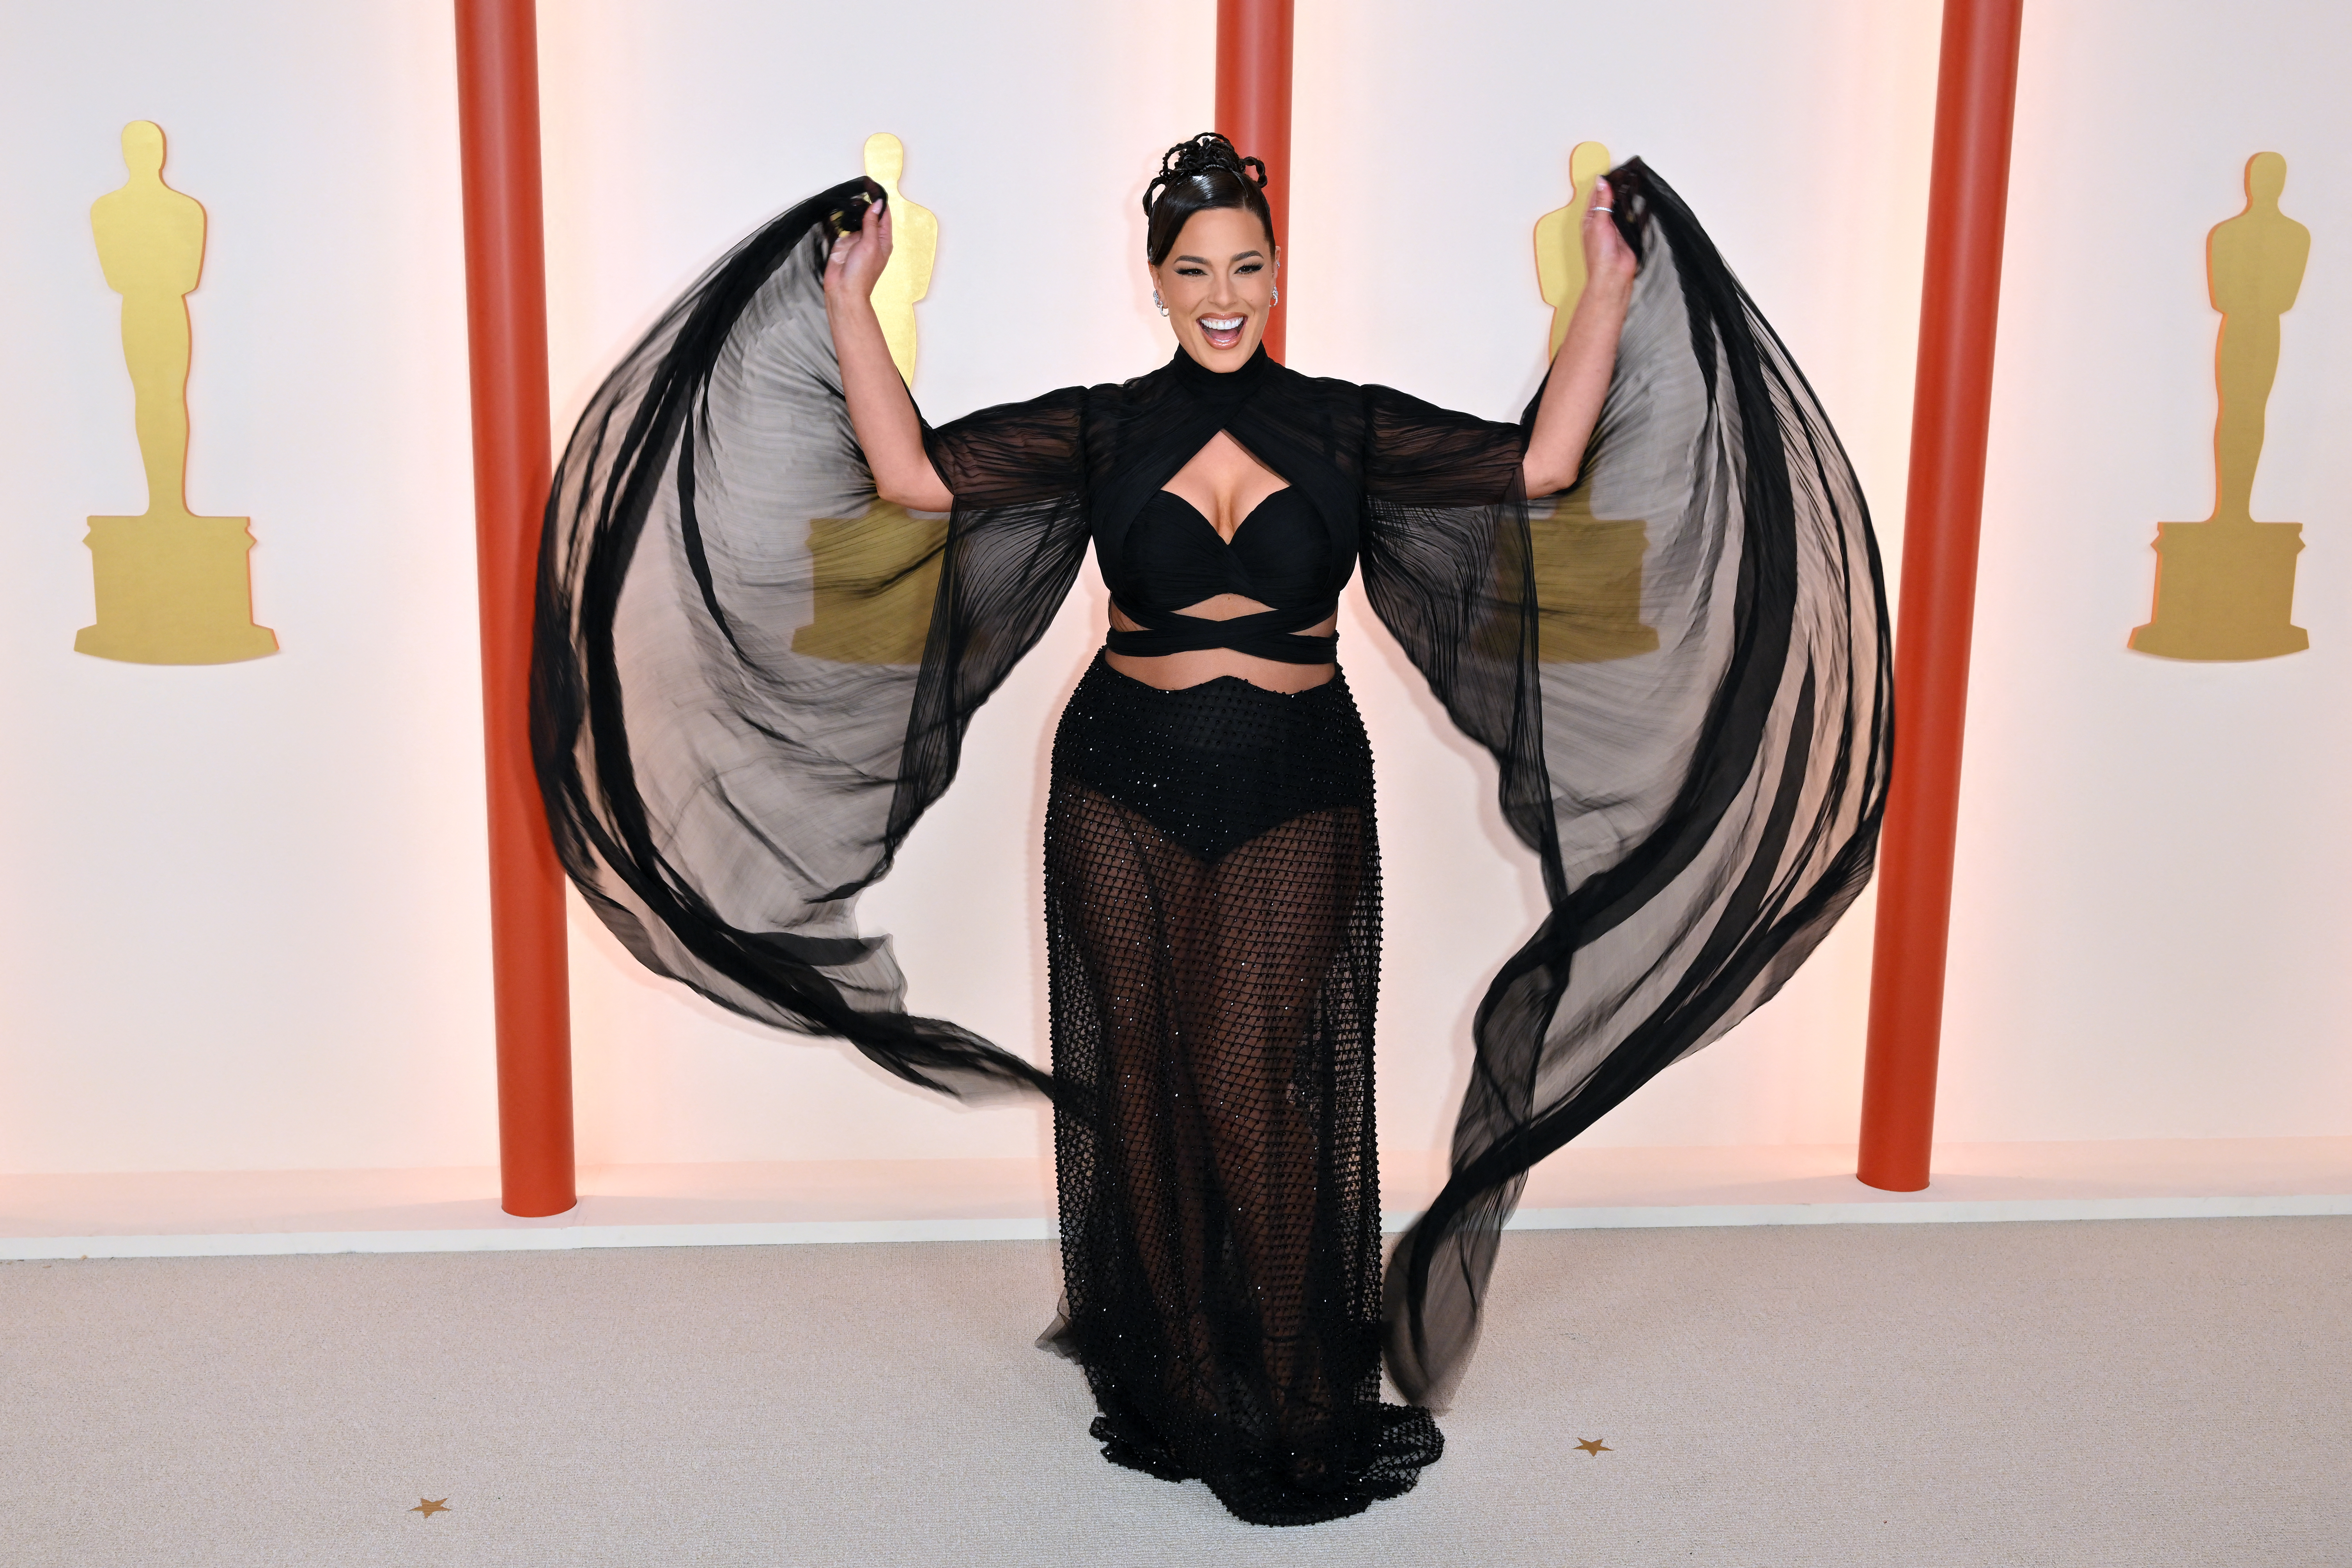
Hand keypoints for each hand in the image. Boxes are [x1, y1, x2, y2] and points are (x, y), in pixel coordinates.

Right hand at [824, 193, 893, 303]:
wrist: (844, 290)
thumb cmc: (862, 273)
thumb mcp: (870, 244)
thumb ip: (872, 223)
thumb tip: (877, 205)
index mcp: (883, 240)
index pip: (884, 216)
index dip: (880, 202)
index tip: (874, 187)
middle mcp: (871, 239)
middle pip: (869, 216)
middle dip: (864, 204)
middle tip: (858, 190)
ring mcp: (856, 241)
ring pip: (856, 220)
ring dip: (853, 210)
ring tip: (848, 198)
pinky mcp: (843, 244)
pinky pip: (843, 227)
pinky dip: (841, 219)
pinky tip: (839, 210)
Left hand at [1581, 177, 1636, 303]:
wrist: (1613, 274)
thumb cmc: (1600, 255)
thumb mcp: (1598, 223)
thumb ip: (1602, 202)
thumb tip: (1601, 182)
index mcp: (1590, 218)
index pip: (1597, 195)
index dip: (1605, 182)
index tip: (1615, 170)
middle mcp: (1602, 221)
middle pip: (1611, 199)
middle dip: (1618, 188)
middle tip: (1629, 173)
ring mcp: (1616, 226)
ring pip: (1622, 206)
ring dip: (1628, 197)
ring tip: (1636, 182)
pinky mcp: (1628, 232)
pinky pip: (1633, 216)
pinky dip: (1637, 209)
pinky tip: (1642, 199)